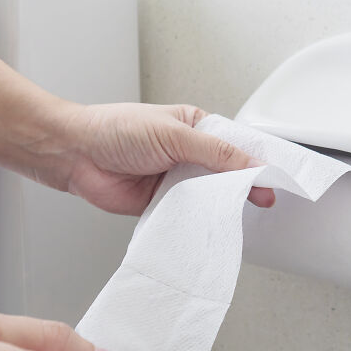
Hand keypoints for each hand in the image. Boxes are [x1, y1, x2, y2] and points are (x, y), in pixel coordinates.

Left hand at [58, 103, 275, 214]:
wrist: (76, 155)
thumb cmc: (115, 130)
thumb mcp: (173, 133)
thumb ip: (214, 151)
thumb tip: (250, 164)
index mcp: (195, 127)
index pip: (234, 144)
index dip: (255, 160)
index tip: (274, 175)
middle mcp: (188, 154)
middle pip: (226, 173)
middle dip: (244, 185)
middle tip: (265, 198)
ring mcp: (176, 180)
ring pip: (209, 196)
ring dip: (221, 204)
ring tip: (242, 212)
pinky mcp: (163, 203)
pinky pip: (188, 214)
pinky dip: (198, 219)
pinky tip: (211, 223)